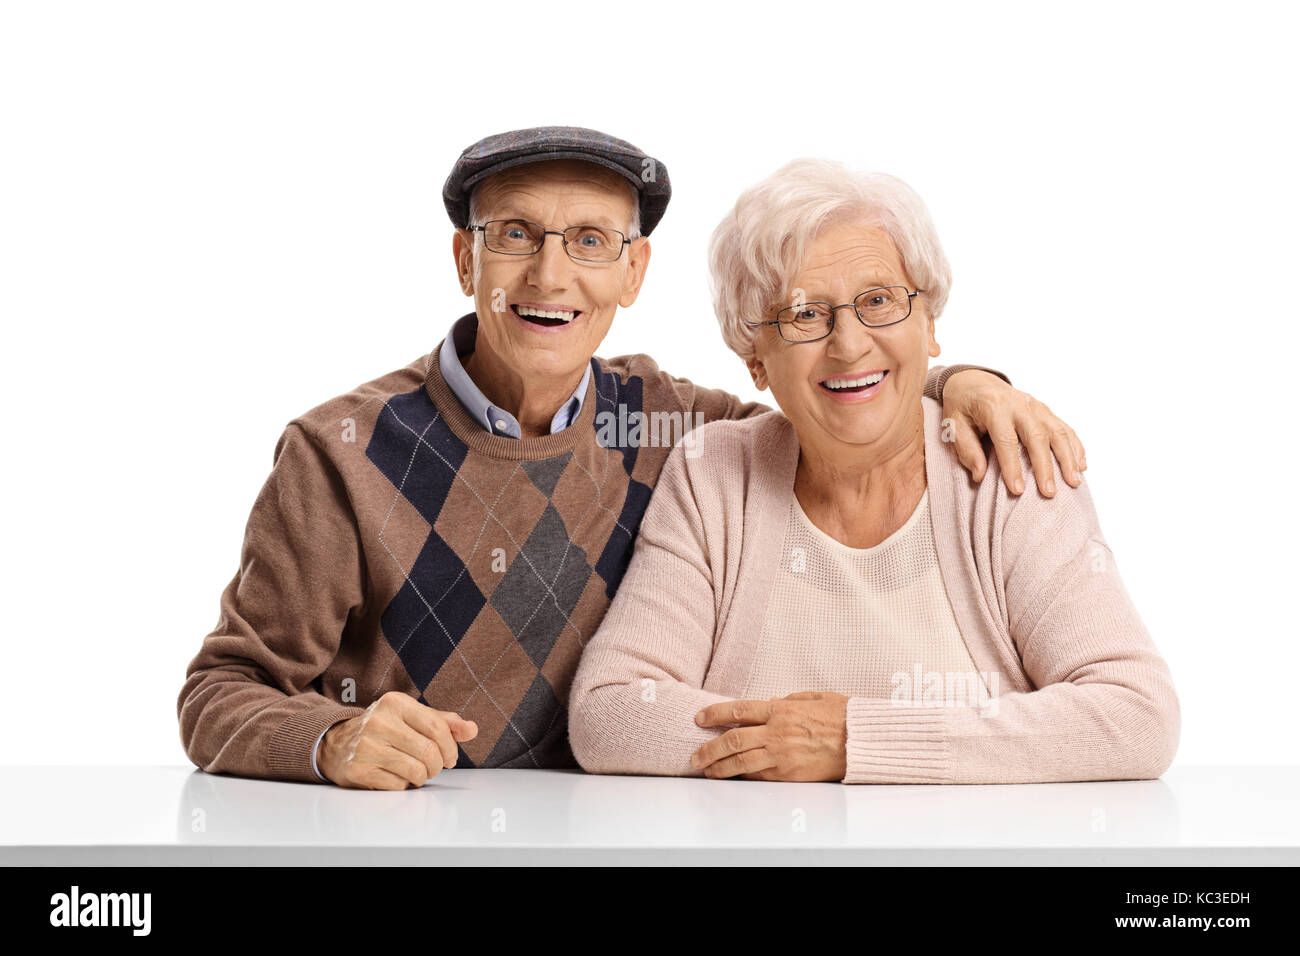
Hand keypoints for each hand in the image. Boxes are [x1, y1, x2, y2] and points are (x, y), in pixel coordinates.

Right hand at [318, 691, 477, 789]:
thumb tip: (472, 729)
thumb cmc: (382, 729)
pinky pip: (398, 785)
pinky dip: (403, 785)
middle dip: (437, 765)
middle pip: (429, 752)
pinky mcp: (358, 769)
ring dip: (422, 777)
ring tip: (416, 772)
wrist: (335, 743)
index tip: (450, 758)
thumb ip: (444, 721)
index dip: (451, 747)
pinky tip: (395, 776)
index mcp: (395, 703)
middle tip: (433, 767)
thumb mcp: (411, 717)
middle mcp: (380, 722)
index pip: (438, 727)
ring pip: (416, 771)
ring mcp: (367, 746)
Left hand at [691, 691, 848, 781]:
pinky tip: (732, 777)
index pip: (737, 710)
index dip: (715, 714)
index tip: (700, 718)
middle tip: (696, 755)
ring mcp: (781, 755)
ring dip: (719, 767)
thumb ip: (790, 699)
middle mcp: (776, 732)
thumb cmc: (842, 717)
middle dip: (709, 748)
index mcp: (780, 710)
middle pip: (732, 740)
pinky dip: (742, 776)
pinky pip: (758, 776)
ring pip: (741, 762)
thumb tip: (772, 703)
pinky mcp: (788, 774)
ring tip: (707, 770)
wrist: (861, 742)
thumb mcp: (815, 697)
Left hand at [941, 369, 1086, 496]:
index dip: (1012, 466)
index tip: (1017, 490)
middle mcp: (1018, 403)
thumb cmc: (962, 406)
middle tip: (1049, 492)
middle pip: (1037, 436)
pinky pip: (1064, 428)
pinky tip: (1081, 465)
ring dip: (1067, 458)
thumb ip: (966, 449)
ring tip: (1074, 482)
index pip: (1006, 440)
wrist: (973, 380)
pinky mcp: (1044, 409)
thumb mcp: (953, 425)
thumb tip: (980, 475)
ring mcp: (1035, 405)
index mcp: (993, 406)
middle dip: (1045, 467)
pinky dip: (1075, 446)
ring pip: (1057, 431)